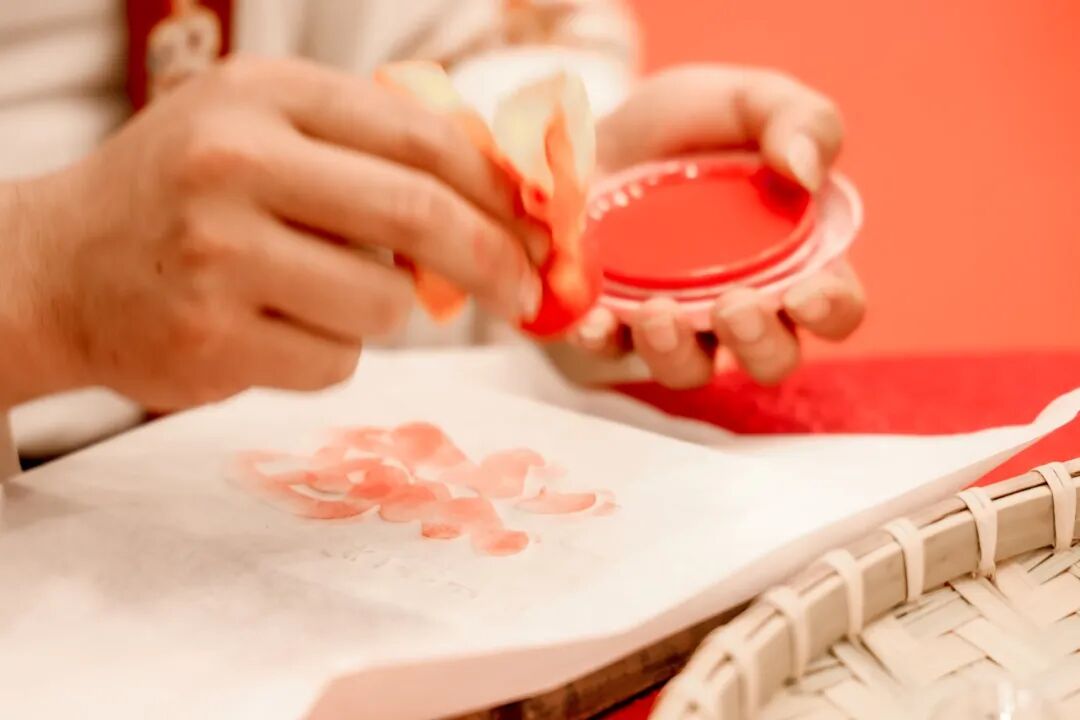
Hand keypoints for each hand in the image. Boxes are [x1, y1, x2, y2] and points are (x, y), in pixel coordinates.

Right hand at [1, 56, 542, 409]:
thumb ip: (367, 145)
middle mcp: (237, 164)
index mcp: (264, 97)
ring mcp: (219, 255)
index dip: (498, 190)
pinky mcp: (213, 339)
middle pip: (419, 217)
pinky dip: (326, 352)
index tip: (538, 227)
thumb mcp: (259, 127)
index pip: (421, 138)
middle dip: (494, 261)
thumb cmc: (180, 196)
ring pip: (383, 304)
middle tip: (523, 291)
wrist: (58, 267)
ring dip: (378, 312)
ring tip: (311, 292)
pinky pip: (335, 361)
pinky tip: (268, 329)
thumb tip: (498, 192)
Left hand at [572, 65, 865, 388]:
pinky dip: (601, 339)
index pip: (834, 306)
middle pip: (771, 357)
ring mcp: (676, 322)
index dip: (830, 311)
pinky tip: (593, 320)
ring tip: (657, 314)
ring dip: (677, 354)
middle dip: (759, 344)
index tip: (806, 296)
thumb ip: (799, 120)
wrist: (592, 125)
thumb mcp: (749, 99)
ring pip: (690, 369)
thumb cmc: (692, 122)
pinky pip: (607, 350)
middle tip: (735, 308)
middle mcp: (741, 304)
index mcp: (795, 258)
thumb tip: (808, 171)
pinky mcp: (611, 322)